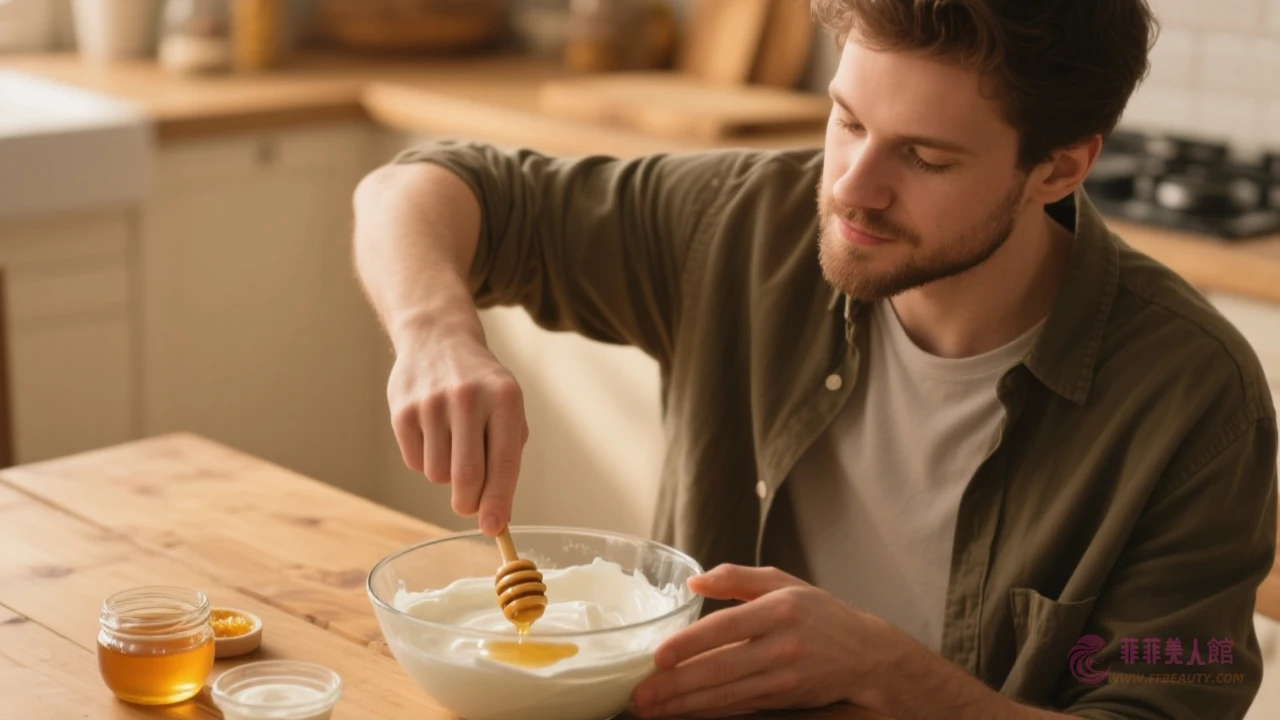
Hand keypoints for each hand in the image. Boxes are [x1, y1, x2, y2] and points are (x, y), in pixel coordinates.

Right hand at [387, 328, 527, 535]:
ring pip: (438, 474)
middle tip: (470, 509)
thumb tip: (497, 515)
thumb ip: (507, 458)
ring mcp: (431, 404)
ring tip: (453, 445)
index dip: (499, 501)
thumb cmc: (483, 387)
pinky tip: (432, 433)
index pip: (504, 462)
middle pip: (466, 476)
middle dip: (469, 504)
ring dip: (447, 476)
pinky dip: (425, 460)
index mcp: (504, 399)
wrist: (438, 340)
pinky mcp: (402, 411)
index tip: (494, 529)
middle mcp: (468, 399)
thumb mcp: (507, 410)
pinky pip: (415, 462)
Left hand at [631, 565, 887, 717]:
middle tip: (641, 696)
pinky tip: (684, 714)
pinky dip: (709, 712)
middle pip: (721, 669)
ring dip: (686, 706)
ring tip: (652, 710)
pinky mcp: (784, 698)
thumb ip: (737, 577)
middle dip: (677, 686)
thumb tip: (694, 583)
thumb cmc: (820, 613)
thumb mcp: (783, 582)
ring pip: (727, 695)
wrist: (868, 655)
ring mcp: (785, 677)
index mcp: (780, 608)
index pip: (727, 626)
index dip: (691, 643)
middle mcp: (783, 644)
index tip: (658, 656)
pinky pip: (739, 707)